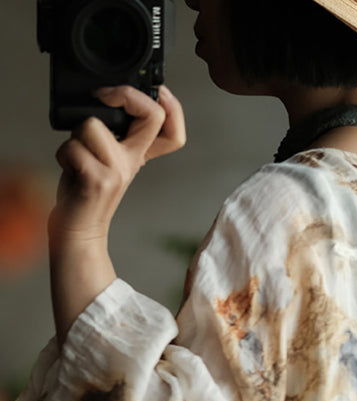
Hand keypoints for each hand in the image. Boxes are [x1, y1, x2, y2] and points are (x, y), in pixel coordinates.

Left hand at [48, 85, 184, 342]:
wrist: (78, 232)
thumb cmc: (84, 195)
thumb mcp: (105, 161)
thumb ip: (111, 136)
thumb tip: (105, 103)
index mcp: (137, 157)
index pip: (173, 134)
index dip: (173, 108)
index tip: (158, 91)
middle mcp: (132, 163)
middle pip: (152, 117)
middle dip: (127, 94)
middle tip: (106, 95)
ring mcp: (117, 172)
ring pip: (92, 126)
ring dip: (74, 137)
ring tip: (76, 157)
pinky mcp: (99, 179)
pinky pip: (74, 147)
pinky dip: (63, 154)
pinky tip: (69, 170)